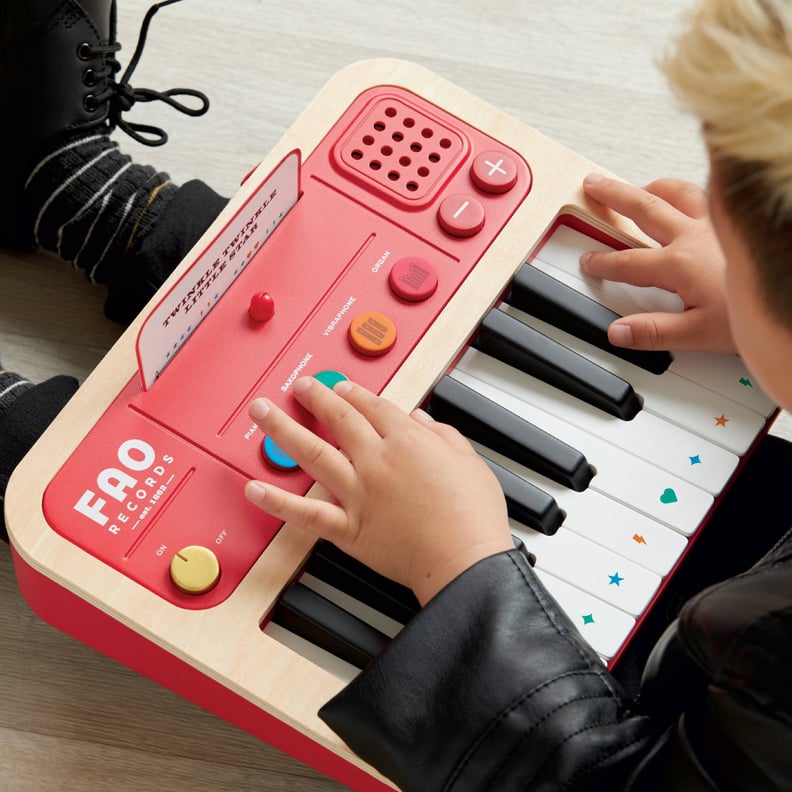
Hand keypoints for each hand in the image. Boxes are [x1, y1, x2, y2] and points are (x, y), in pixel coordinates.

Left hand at [244, 377, 512, 604]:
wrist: (465, 559)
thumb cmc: (473, 514)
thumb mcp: (469, 460)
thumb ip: (443, 435)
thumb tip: (422, 420)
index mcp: (407, 441)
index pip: (373, 407)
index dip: (354, 393)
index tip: (342, 387)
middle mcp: (376, 460)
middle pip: (339, 419)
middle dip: (317, 397)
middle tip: (301, 386)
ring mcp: (358, 492)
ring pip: (312, 453)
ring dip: (283, 429)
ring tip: (262, 412)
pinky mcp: (348, 528)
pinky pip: (306, 513)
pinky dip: (278, 502)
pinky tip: (254, 489)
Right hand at [580, 174, 736, 353]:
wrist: (790, 297)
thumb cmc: (751, 312)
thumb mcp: (698, 333)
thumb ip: (653, 332)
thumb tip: (618, 332)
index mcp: (679, 264)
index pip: (627, 262)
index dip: (602, 262)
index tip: (587, 261)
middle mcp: (694, 235)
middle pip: (643, 208)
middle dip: (613, 195)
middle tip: (594, 184)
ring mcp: (716, 223)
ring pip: (676, 192)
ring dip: (650, 188)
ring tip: (633, 188)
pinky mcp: (735, 220)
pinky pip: (705, 194)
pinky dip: (687, 190)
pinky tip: (686, 194)